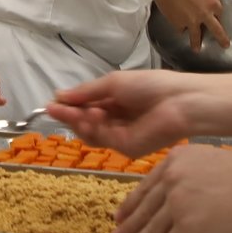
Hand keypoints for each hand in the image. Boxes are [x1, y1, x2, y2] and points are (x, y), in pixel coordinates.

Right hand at [46, 70, 201, 154]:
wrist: (180, 102)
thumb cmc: (151, 86)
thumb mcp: (114, 83)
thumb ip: (87, 92)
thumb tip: (59, 96)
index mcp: (115, 102)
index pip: (86, 107)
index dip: (69, 106)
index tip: (51, 103)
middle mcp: (116, 121)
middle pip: (84, 123)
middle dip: (69, 116)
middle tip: (54, 109)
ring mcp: (121, 137)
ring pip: (89, 134)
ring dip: (79, 121)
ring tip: (76, 111)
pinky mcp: (126, 149)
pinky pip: (101, 140)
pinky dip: (92, 128)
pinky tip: (92, 115)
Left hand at [111, 145, 231, 232]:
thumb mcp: (215, 166)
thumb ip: (194, 179)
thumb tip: (183, 200)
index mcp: (177, 160)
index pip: (147, 186)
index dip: (132, 204)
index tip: (121, 215)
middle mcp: (173, 178)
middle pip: (144, 208)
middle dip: (128, 226)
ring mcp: (179, 203)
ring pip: (150, 229)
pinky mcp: (190, 227)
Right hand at [157, 0, 230, 50]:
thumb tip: (203, 1)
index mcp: (212, 3)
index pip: (219, 13)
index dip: (217, 16)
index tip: (215, 18)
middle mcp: (205, 15)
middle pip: (217, 30)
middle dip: (222, 39)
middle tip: (225, 45)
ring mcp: (192, 22)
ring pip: (197, 37)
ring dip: (197, 44)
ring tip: (197, 49)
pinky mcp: (179, 25)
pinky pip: (181, 29)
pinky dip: (179, 27)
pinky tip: (177, 24)